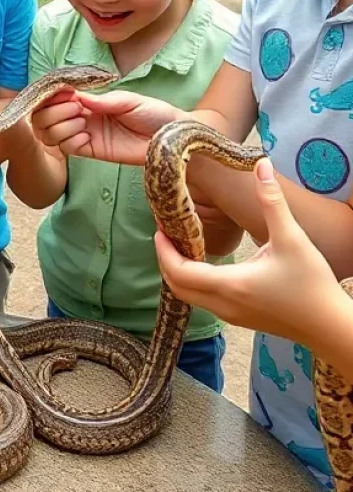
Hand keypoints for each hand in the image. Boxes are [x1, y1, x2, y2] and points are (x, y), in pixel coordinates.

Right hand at [31, 90, 179, 164]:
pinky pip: (68, 149)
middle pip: (46, 117)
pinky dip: (71, 142)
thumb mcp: (129, 100)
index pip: (58, 97)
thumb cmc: (154, 113)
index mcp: (90, 102)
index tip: (63, 94)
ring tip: (82, 123)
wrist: (170, 138)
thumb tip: (76, 97)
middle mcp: (83, 117)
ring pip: (52, 133)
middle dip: (55, 112)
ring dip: (61, 126)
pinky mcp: (92, 152)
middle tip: (76, 109)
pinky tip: (86, 138)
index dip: (53, 96)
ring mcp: (86, 135)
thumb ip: (102, 101)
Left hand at [154, 159, 347, 346]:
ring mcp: (229, 315)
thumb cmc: (312, 284)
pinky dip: (193, 283)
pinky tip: (204, 264)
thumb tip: (261, 165)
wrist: (330, 326)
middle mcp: (222, 304)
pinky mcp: (238, 319)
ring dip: (177, 272)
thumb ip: (272, 202)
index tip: (160, 228)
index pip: (179, 270)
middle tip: (166, 234)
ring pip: (188, 296)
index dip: (163, 250)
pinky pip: (203, 301)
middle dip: (165, 260)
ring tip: (182, 245)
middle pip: (175, 286)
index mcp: (229, 285)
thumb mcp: (292, 238)